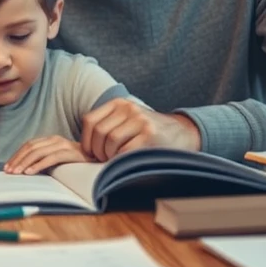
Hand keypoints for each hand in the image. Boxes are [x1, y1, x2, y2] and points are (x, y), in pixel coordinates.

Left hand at [3, 136, 92, 174]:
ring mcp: (63, 145)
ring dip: (25, 163)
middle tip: (8, 172)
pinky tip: (30, 173)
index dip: (17, 155)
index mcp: (51, 140)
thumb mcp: (58, 160)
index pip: (29, 145)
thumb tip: (25, 170)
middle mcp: (55, 140)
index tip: (7, 167)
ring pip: (38, 152)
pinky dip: (38, 165)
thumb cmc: (78, 163)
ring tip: (17, 173)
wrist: (100, 159)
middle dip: (17, 160)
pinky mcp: (70, 153)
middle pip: (30, 147)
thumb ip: (45, 160)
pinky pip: (51, 158)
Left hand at [80, 99, 200, 161]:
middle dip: (97, 151)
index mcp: (119, 103)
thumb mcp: (127, 120)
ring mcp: (140, 120)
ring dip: (109, 157)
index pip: (89, 120)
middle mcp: (129, 108)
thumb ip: (108, 125)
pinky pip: (125, 151)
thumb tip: (82, 147)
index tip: (91, 153)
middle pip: (99, 132)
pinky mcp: (150, 135)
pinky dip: (120, 160)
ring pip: (110, 142)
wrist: (183, 133)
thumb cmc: (148, 132)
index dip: (86, 140)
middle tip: (104, 160)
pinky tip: (126, 162)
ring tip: (115, 161)